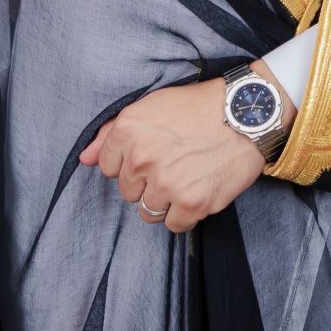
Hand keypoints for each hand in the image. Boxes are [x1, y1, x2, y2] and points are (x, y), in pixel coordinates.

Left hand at [78, 74, 272, 231]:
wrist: (247, 113)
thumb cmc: (200, 107)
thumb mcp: (151, 106)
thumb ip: (111, 133)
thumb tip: (83, 159)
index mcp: (128, 130)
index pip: (109, 168)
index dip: (133, 163)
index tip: (154, 154)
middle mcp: (142, 158)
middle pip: (129, 192)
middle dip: (149, 182)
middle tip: (176, 163)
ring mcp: (166, 183)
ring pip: (148, 212)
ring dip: (167, 201)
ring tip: (189, 178)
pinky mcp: (191, 203)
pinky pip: (175, 224)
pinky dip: (187, 213)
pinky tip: (200, 191)